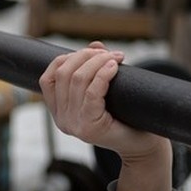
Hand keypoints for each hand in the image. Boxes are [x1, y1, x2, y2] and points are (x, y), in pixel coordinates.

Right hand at [40, 41, 172, 190]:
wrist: (142, 145)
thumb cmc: (124, 117)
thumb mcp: (104, 91)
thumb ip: (95, 69)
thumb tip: (95, 44)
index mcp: (59, 112)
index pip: (47, 78)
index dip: (66, 59)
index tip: (91, 52)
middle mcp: (62, 120)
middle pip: (64, 74)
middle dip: (86, 56)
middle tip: (108, 53)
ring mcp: (74, 125)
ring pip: (78, 79)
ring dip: (98, 62)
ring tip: (116, 57)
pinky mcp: (89, 128)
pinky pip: (91, 93)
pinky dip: (103, 75)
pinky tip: (114, 67)